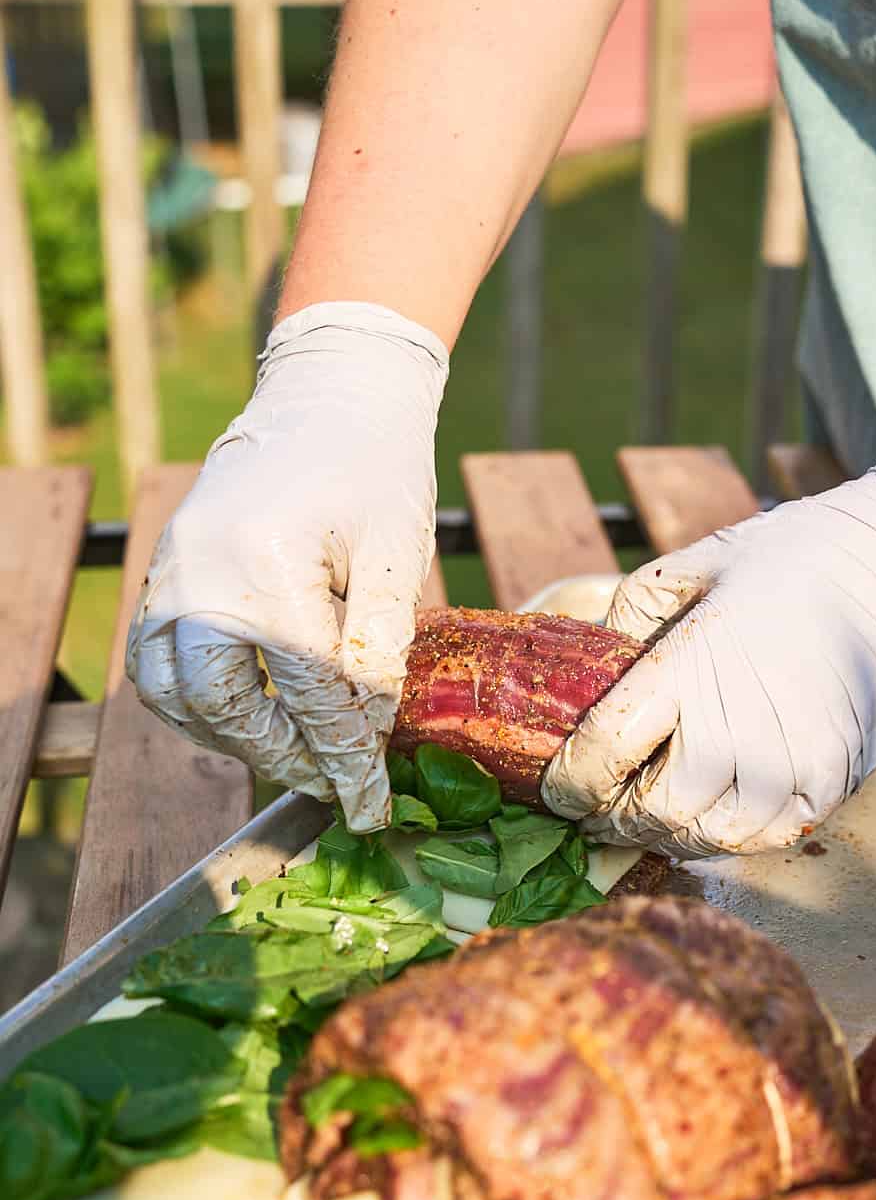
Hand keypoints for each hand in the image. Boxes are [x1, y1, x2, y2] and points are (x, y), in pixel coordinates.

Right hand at [126, 302, 447, 831]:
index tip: (370, 805)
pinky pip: (155, 663)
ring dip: (231, 738)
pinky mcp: (163, 572)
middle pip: (227, 704)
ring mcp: (172, 572)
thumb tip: (365, 736)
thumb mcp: (396, 556)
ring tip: (292, 756)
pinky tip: (241, 720)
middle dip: (283, 756)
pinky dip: (192, 705)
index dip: (343, 758)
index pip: (308, 692)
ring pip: (177, 693)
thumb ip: (378, 648)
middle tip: (333, 781)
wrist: (328, 395)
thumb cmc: (376, 469)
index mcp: (269, 564)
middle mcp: (203, 573)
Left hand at [542, 455, 875, 856]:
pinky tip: (704, 816)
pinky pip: (759, 840)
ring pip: (702, 838)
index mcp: (691, 667)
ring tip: (646, 817)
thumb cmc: (797, 556)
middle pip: (650, 812)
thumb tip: (592, 665)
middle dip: (611, 818)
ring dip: (664, 835)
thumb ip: (632, 614)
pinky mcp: (830, 786)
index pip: (604, 753)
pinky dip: (721, 838)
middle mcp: (738, 729)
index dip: (569, 784)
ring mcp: (789, 766)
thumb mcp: (694, 563)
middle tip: (594, 810)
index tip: (555, 788)